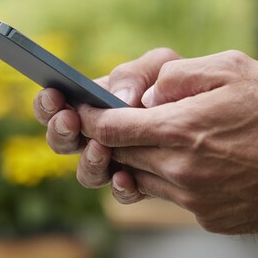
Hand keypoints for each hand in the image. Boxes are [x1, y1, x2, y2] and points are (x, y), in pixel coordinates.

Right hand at [33, 48, 179, 191]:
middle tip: (70, 120)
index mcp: (89, 104)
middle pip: (60, 141)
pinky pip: (122, 192)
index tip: (54, 95)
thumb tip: (119, 100)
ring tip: (102, 148)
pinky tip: (127, 176)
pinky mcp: (139, 182)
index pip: (53, 105)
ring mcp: (114, 162)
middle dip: (60, 131)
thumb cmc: (174, 83)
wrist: (211, 111)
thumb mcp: (157, 65)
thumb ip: (134, 73)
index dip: (46, 103)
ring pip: (87, 173)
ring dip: (88, 161)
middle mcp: (94, 136)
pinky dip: (121, 186)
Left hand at [78, 50, 257, 233]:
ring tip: (151, 139)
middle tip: (107, 122)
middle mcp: (180, 171)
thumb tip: (143, 94)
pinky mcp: (211, 218)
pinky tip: (193, 162)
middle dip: (109, 138)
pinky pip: (174, 198)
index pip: (110, 128)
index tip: (82, 108)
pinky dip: (171, 180)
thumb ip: (177, 75)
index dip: (90, 117)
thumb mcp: (230, 68)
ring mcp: (195, 200)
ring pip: (142, 179)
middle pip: (120, 155)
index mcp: (180, 131)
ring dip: (137, 160)